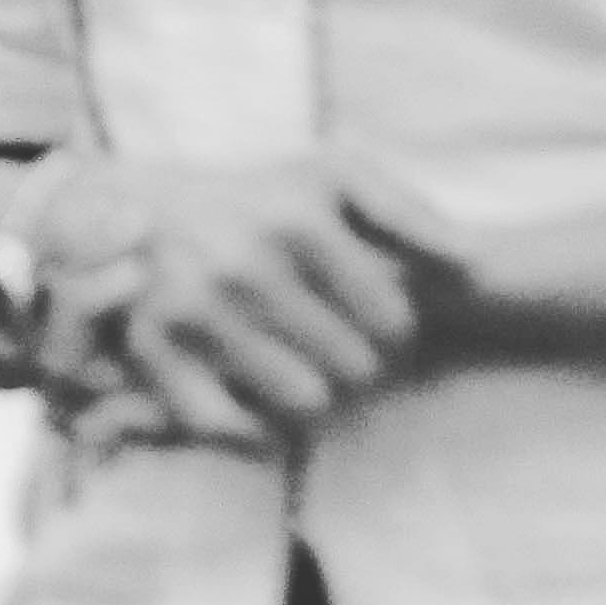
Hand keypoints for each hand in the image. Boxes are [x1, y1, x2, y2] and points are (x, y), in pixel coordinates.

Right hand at [47, 152, 435, 451]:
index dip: (395, 327)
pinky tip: (257, 395)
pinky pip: (236, 426)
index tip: (371, 315)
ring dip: (311, 394)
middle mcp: (246, 264)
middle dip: (357, 361)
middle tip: (332, 341)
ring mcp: (197, 311)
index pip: (395, 321)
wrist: (128, 207)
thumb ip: (409, 214)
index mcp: (296, 218)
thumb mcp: (329, 178)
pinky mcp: (155, 351)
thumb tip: (477, 266)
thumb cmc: (252, 198)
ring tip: (298, 362)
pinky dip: (255, 426)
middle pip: (358, 369)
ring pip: (307, 403)